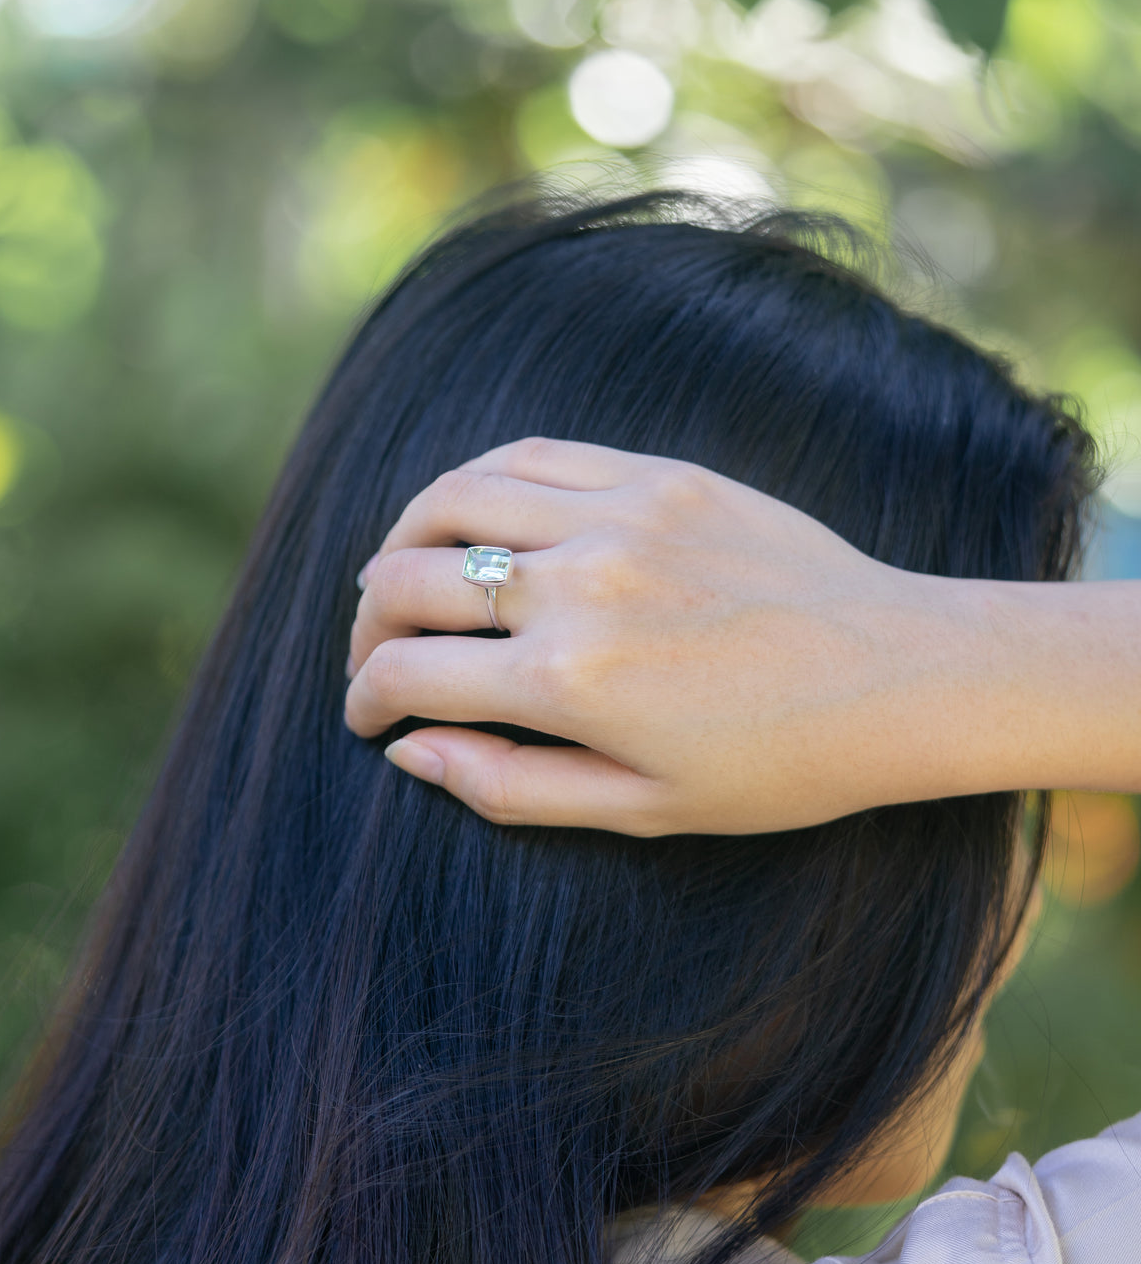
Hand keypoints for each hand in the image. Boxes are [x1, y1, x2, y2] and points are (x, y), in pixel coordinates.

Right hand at [344, 438, 987, 834]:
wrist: (897, 674)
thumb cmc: (776, 764)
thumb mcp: (641, 809)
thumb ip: (510, 786)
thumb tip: (410, 751)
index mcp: (570, 683)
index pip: (410, 672)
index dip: (366, 696)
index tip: (367, 714)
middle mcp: (579, 586)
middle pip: (409, 580)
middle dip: (365, 627)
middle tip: (373, 655)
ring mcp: (618, 516)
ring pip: (454, 497)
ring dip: (403, 539)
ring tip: (399, 574)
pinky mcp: (658, 475)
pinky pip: (533, 454)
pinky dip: (477, 480)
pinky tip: (470, 514)